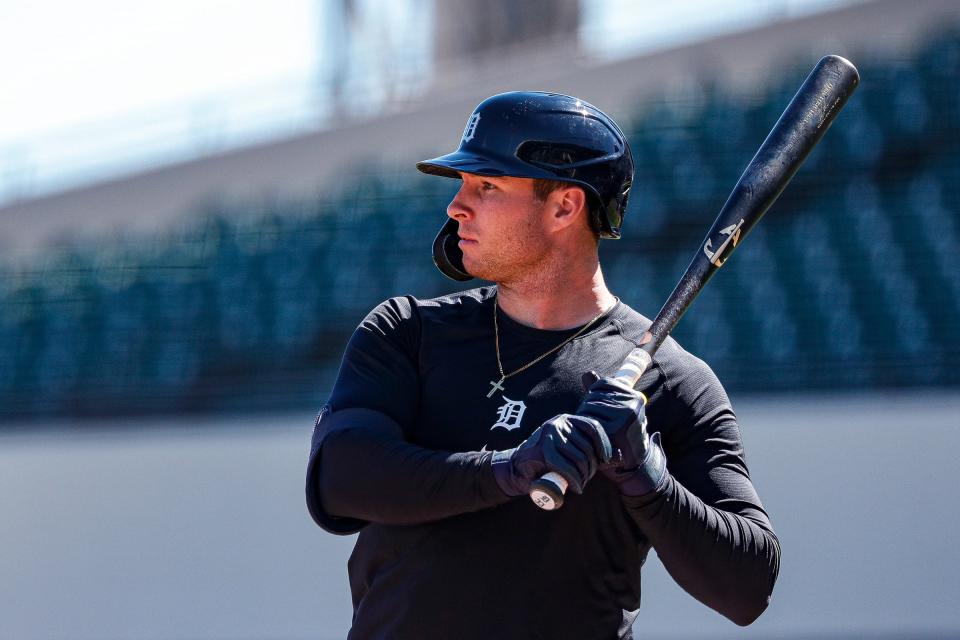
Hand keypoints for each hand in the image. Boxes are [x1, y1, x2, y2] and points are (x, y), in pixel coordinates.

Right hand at [491, 414, 612, 496]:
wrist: (515, 469)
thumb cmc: (546, 462)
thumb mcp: (570, 452)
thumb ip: (590, 451)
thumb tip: (619, 457)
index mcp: (567, 420)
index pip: (593, 427)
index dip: (604, 445)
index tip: (607, 461)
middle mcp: (558, 423)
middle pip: (587, 446)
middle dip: (591, 468)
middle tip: (586, 480)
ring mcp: (549, 435)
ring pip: (579, 458)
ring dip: (583, 476)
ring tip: (580, 484)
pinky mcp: (542, 450)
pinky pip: (566, 467)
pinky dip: (574, 480)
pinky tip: (575, 487)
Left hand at [578, 372, 665, 495]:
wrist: (635, 464)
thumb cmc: (622, 435)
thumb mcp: (616, 410)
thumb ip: (601, 392)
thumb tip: (587, 373)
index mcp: (634, 397)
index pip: (603, 384)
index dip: (594, 394)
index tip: (599, 409)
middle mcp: (631, 405)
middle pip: (594, 396)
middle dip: (588, 408)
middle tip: (597, 425)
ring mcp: (624, 417)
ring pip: (589, 407)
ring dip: (585, 419)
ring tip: (596, 432)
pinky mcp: (615, 431)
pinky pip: (589, 421)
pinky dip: (586, 429)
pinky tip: (594, 439)